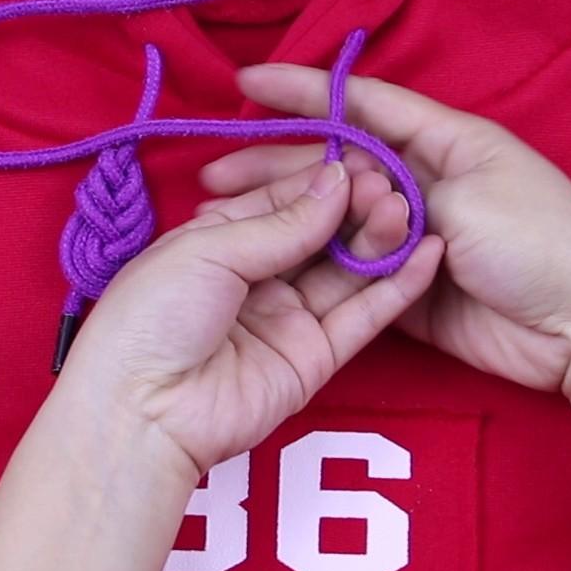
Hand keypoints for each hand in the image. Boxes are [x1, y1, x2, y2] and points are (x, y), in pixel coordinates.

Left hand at [62, 158, 444, 475]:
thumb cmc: (152, 316)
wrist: (141, 412)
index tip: (363, 159)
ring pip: (346, 271)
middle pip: (319, 234)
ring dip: (380, 240)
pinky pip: (362, 317)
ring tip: (411, 211)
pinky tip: (428, 254)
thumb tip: (337, 180)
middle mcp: (257, 276)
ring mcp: (288, 318)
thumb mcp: (209, 251)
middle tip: (392, 184)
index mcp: (219, 241)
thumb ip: (281, 222)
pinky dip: (397, 288)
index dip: (321, 181)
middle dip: (356, 207)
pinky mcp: (315, 358)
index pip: (282, 200)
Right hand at [200, 64, 570, 400]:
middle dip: (277, 165)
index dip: (303, 93)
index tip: (246, 85)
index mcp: (448, 140)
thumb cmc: (540, 243)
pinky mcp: (412, 292)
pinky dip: (316, 266)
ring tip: (227, 221)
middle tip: (213, 176)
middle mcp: (429, 182)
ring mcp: (419, 239)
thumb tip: (347, 188)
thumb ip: (399, 187)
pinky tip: (269, 263)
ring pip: (338, 221)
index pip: (363, 105)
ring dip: (287, 218)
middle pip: (339, 166)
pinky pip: (354, 272)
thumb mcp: (467, 195)